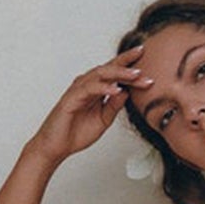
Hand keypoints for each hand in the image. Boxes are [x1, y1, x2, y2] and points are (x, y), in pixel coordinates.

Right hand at [25, 53, 154, 167]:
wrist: (57, 147)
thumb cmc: (76, 132)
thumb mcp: (103, 119)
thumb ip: (114, 105)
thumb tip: (128, 92)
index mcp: (95, 89)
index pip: (114, 72)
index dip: (129, 65)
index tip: (146, 59)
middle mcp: (87, 85)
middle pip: (109, 68)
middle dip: (127, 63)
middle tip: (144, 56)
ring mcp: (78, 90)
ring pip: (100, 75)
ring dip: (119, 73)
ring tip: (136, 75)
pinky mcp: (71, 98)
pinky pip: (89, 89)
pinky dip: (104, 88)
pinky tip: (116, 90)